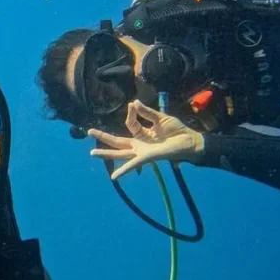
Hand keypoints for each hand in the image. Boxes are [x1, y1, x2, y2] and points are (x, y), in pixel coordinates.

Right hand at [88, 100, 204, 178]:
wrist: (190, 141)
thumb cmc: (178, 131)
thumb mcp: (160, 118)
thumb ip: (146, 112)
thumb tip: (133, 102)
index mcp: (143, 134)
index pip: (130, 124)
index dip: (131, 114)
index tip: (133, 105)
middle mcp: (140, 144)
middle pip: (117, 141)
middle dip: (103, 137)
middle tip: (89, 131)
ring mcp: (141, 152)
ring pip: (120, 153)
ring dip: (106, 153)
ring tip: (92, 153)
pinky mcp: (146, 158)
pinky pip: (132, 164)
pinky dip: (123, 170)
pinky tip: (114, 177)